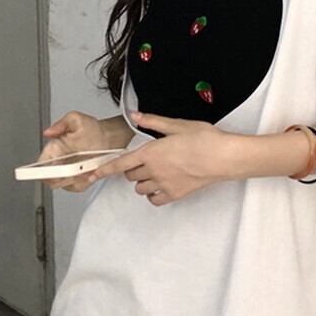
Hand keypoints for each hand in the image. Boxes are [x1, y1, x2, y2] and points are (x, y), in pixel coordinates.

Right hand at [38, 111, 114, 192]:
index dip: (43, 171)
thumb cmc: (91, 129)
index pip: (41, 164)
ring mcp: (68, 171)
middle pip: (51, 178)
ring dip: (75, 180)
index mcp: (54, 148)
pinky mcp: (78, 179)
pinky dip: (84, 183)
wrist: (107, 138)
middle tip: (75, 171)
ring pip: (64, 185)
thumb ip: (61, 124)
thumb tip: (48, 132)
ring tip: (86, 169)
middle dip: (62, 177)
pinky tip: (90, 173)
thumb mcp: (76, 120)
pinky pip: (77, 187)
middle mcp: (58, 161)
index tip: (50, 173)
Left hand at [84, 111, 232, 205]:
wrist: (223, 157)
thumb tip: (134, 115)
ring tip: (157, 172)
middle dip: (133, 169)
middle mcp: (153, 171)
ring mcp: (164, 185)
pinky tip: (162, 185)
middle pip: (130, 176)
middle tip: (147, 160)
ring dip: (143, 181)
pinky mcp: (175, 195)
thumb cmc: (204, 138)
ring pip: (140, 189)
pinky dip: (153, 194)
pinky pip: (154, 199)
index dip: (103, 170)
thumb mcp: (177, 125)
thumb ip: (153, 121)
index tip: (91, 174)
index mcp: (151, 152)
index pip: (120, 164)